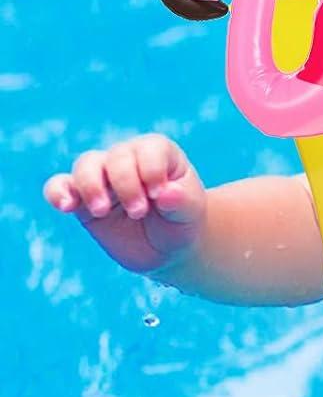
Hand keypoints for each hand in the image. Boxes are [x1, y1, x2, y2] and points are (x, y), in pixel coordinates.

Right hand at [43, 135, 206, 275]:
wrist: (166, 246)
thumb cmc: (181, 222)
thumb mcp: (190, 213)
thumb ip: (181, 202)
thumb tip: (166, 194)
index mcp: (158, 153)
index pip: (148, 149)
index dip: (150, 170)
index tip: (157, 195)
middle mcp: (127, 158)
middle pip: (116, 157)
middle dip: (125, 185)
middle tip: (139, 213)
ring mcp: (102, 176)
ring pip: (86, 165)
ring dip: (91, 187)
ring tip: (102, 211)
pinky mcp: (82, 199)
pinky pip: (60, 186)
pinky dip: (58, 193)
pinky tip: (65, 206)